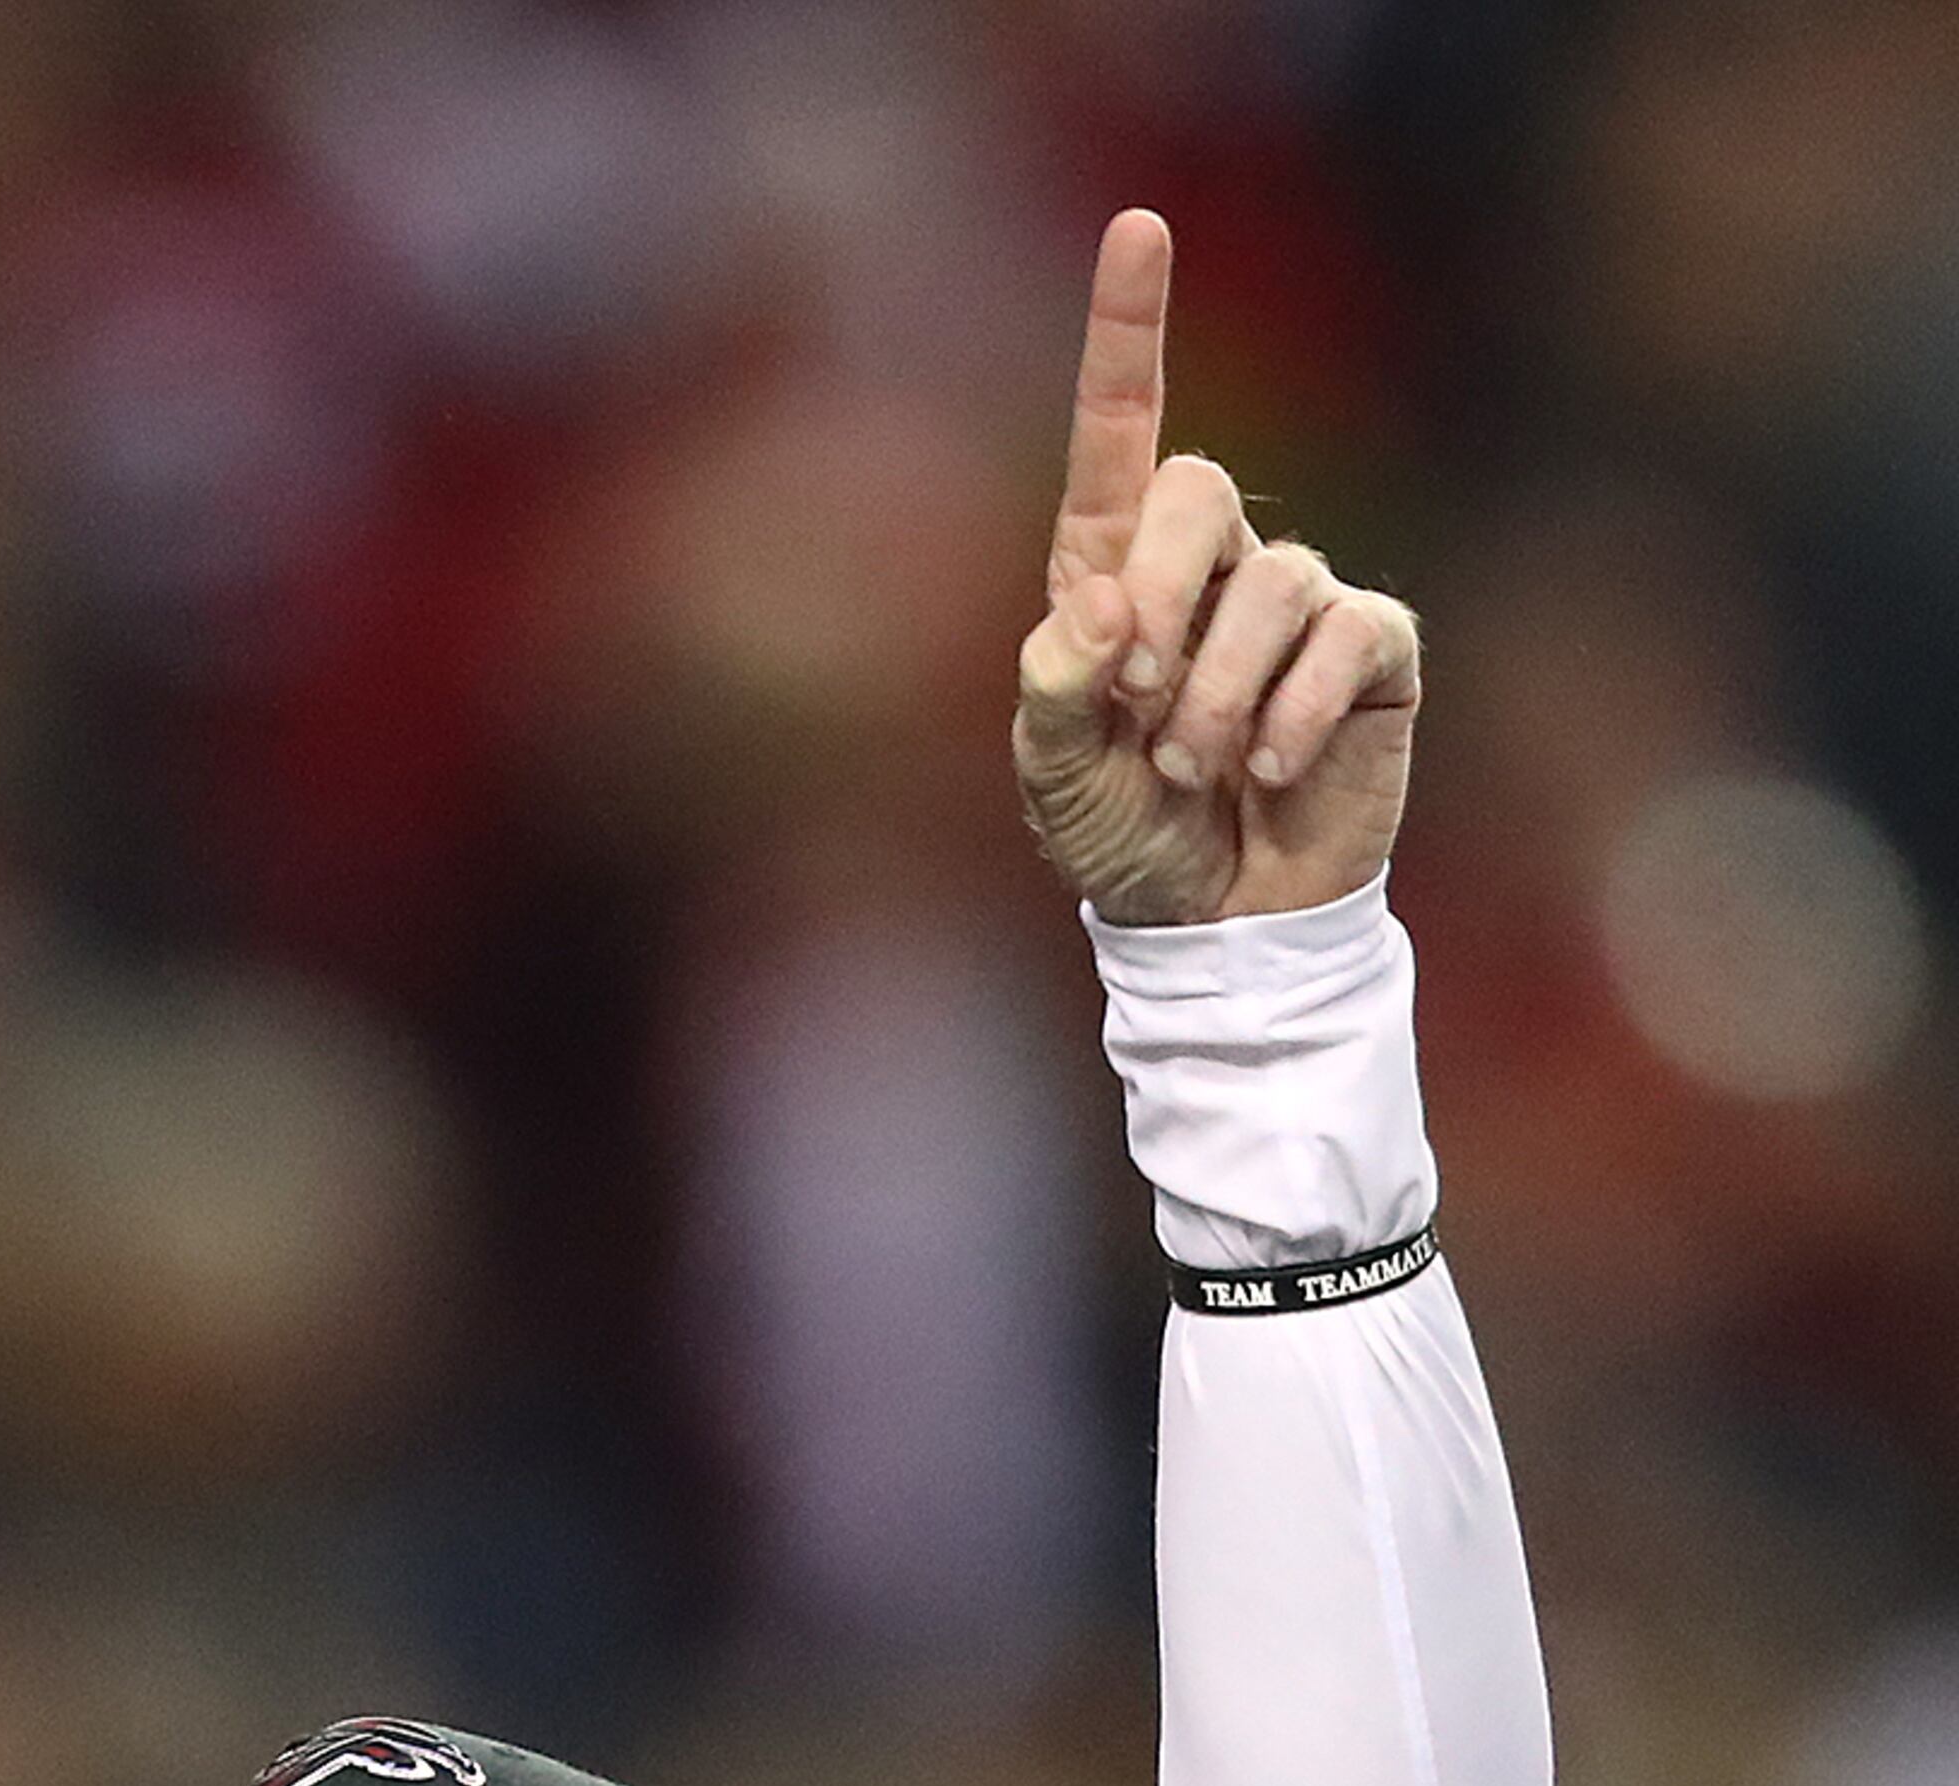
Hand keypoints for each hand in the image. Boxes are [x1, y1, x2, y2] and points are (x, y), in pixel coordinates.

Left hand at [1013, 210, 1419, 927]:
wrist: (1213, 923)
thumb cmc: (1125, 841)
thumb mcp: (1056, 778)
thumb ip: (1051, 691)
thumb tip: (1097, 608)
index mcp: (1117, 573)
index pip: (1122, 431)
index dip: (1129, 330)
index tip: (1139, 225)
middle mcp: (1211, 564)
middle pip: (1196, 491)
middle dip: (1160, 606)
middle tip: (1139, 712)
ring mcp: (1296, 600)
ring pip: (1272, 583)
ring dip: (1218, 695)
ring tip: (1196, 771)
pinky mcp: (1370, 650)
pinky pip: (1344, 638)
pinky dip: (1294, 715)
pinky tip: (1271, 772)